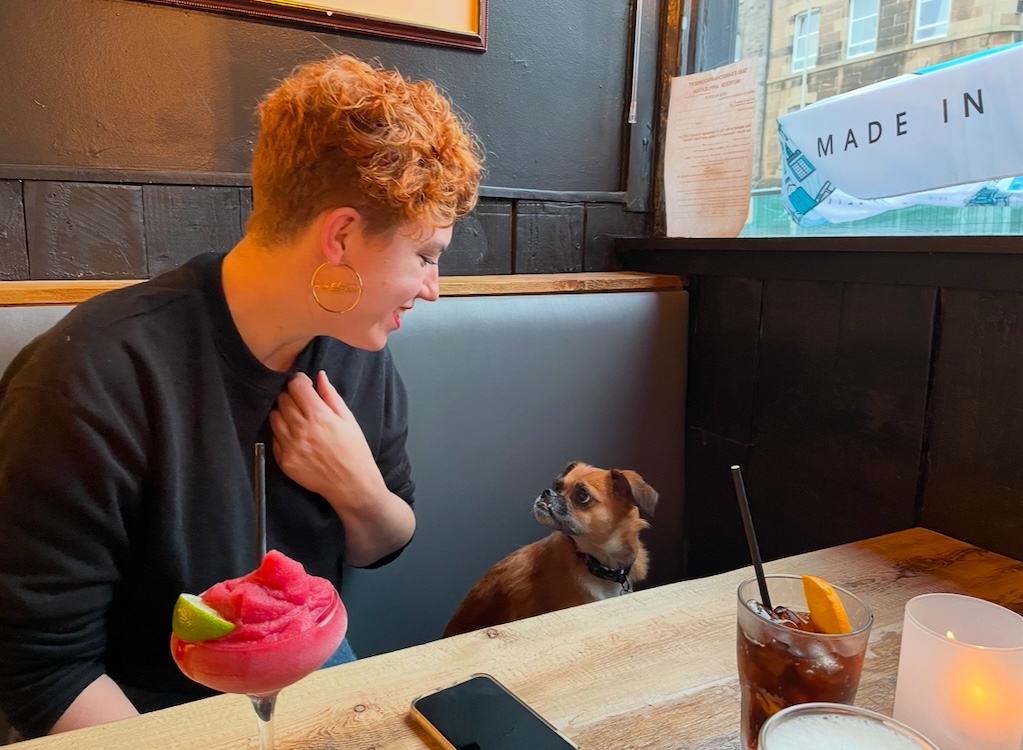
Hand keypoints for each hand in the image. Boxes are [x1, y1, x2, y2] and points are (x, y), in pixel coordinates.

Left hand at [269, 371, 386, 504]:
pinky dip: (282, 433)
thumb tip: (319, 376)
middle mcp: (300, 429)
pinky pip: (274, 437)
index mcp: (319, 416)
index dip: (299, 381)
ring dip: (283, 413)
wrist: (351, 485)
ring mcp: (289, 445)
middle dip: (291, 396)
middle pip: (283, 399)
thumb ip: (331, 396)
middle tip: (301, 402)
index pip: (296, 386)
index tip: (304, 384)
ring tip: (296, 419)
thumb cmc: (354, 451)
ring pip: (274, 417)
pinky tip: (295, 436)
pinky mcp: (283, 460)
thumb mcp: (349, 420)